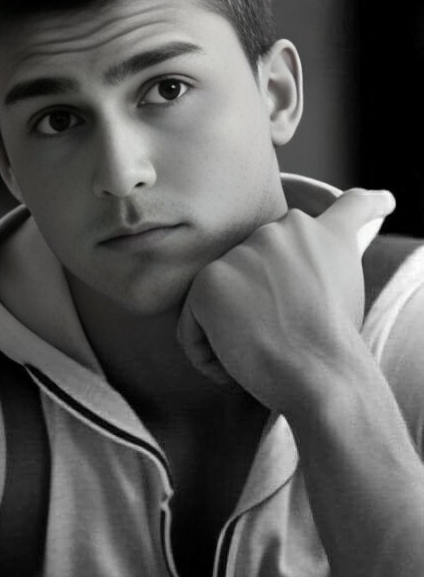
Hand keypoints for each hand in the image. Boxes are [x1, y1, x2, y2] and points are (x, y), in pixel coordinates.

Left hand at [177, 188, 395, 411]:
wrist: (319, 372)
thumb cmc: (334, 351)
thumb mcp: (346, 297)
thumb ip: (326, 271)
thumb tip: (319, 280)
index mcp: (326, 234)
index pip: (348, 207)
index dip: (367, 205)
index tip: (384, 203)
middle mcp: (284, 229)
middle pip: (256, 269)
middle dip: (258, 306)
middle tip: (281, 339)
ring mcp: (243, 250)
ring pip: (221, 299)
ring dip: (230, 332)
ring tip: (260, 354)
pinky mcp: (210, 279)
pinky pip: (192, 324)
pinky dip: (205, 352)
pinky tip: (233, 366)